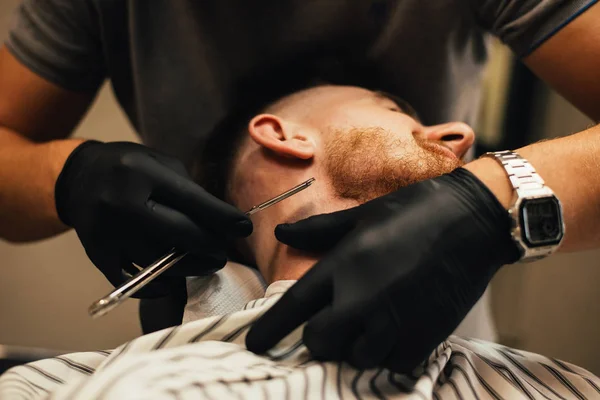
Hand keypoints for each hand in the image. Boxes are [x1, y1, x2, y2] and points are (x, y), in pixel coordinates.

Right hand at [55, 141, 251, 297]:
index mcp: (142, 173)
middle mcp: (122, 202)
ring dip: (190, 267)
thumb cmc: (129, 168)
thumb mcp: (160, 164)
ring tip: (206, 263)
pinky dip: (159, 285)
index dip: (223, 218)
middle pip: (179, 235)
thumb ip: (189, 191)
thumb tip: (221, 223)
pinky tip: (175, 279)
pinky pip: (135, 280)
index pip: (192, 201)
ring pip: (160, 260)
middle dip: (210, 247)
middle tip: (224, 252)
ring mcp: (107, 231)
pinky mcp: (96, 253)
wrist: (77, 177)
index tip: (244, 228)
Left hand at [246, 168, 518, 371]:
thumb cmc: (413, 210)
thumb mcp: (361, 216)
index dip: (269, 330)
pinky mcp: (426, 334)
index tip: (254, 344)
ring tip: (364, 325)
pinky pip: (393, 362)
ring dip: (353, 346)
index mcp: (344, 266)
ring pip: (356, 357)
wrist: (473, 218)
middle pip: (320, 342)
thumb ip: (318, 231)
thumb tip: (281, 233)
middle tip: (327, 323)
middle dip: (317, 338)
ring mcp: (395, 320)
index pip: (294, 307)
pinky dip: (387, 352)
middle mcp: (364, 298)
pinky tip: (392, 330)